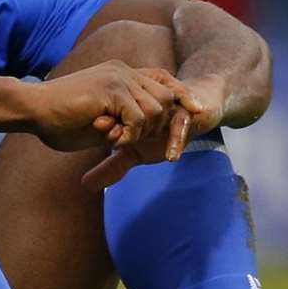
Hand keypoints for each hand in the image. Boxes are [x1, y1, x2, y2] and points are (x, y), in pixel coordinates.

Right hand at [27, 62, 179, 153]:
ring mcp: (118, 77)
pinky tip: (110, 138)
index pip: (163, 78)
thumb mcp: (97, 122)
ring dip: (140, 132)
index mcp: (120, 74)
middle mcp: (123, 71)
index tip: (195, 111)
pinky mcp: (112, 89)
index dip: (181, 94)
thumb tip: (131, 136)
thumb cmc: (56, 120)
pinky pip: (139, 118)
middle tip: (130, 140)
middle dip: (159, 125)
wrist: (32, 109)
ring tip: (114, 139)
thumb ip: (119, 123)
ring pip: (155, 110)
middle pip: (167, 96)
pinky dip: (130, 134)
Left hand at [79, 74, 226, 190]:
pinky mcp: (189, 111)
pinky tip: (171, 157)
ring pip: (155, 113)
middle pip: (133, 107)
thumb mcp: (136, 151)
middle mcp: (149, 103)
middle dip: (120, 120)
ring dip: (144, 128)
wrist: (202, 107)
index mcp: (132, 106)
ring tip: (129, 144)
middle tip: (110, 136)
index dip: (106, 117)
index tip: (96, 125)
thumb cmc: (164, 129)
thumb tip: (85, 185)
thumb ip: (112, 167)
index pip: (116, 108)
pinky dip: (175, 140)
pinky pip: (181, 125)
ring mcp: (169, 106)